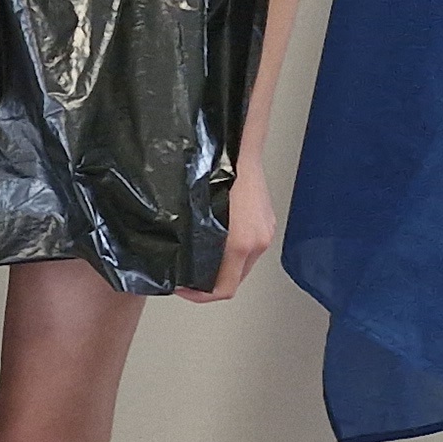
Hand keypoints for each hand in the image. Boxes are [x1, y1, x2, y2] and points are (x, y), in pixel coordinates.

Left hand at [184, 151, 273, 302]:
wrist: (237, 145)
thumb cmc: (214, 174)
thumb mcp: (193, 213)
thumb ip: (191, 242)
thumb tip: (174, 258)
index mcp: (240, 244)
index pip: (223, 289)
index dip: (198, 295)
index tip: (181, 287)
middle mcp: (258, 241)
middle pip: (234, 279)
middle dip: (208, 282)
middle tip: (184, 273)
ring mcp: (266, 230)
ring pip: (242, 263)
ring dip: (220, 265)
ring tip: (196, 254)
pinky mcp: (267, 220)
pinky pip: (250, 245)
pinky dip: (232, 250)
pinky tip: (214, 237)